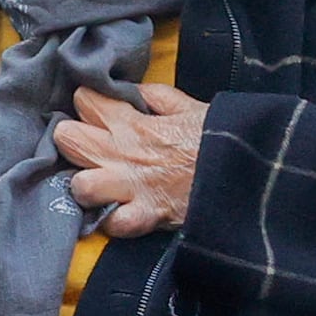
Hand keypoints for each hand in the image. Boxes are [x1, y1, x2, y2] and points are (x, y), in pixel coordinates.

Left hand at [56, 79, 206, 237]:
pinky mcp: (146, 216)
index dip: (86, 104)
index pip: (85, 102)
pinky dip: (113, 222)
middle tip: (83, 144)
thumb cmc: (219, 137)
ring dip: (84, 185)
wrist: (247, 173)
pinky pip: (113, 224)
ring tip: (95, 183)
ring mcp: (132, 188)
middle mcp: (125, 153)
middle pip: (69, 140)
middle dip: (69, 139)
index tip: (92, 110)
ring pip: (80, 185)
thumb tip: (134, 91)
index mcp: (135, 122)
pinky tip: (116, 213)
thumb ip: (157, 97)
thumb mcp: (191, 106)